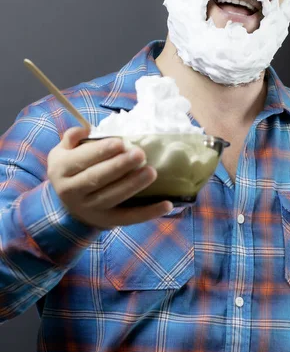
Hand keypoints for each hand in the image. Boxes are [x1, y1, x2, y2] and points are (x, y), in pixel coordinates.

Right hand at [47, 126, 172, 229]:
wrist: (67, 204)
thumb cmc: (72, 168)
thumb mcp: (63, 151)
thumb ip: (72, 138)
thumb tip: (85, 129)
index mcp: (61, 170)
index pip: (82, 160)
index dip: (101, 151)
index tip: (120, 142)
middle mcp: (72, 191)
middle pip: (97, 178)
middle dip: (120, 166)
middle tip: (140, 154)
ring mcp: (89, 209)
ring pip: (112, 197)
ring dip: (133, 185)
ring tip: (151, 172)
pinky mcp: (106, 222)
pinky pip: (128, 218)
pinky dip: (148, 213)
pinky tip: (166, 204)